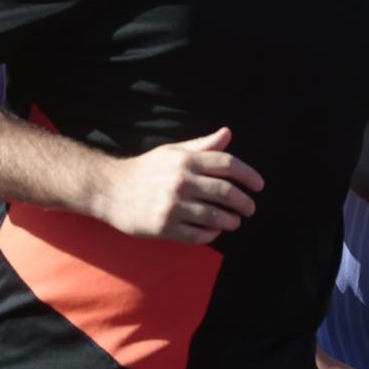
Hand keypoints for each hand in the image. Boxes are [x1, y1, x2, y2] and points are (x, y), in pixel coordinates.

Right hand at [91, 127, 262, 244]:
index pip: (227, 164)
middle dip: (244, 202)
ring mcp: (172, 205)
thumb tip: (228, 133)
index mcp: (185, 160)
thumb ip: (202, 145)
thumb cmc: (145, 169)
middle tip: (250, 208)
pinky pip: (198, 235)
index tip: (259, 186)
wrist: (109, 190)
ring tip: (235, 222)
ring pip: (215, 216)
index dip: (248, 175)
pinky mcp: (164, 227)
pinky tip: (214, 232)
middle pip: (226, 192)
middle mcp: (180, 181)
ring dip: (231, 221)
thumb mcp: (172, 153)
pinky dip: (211, 235)